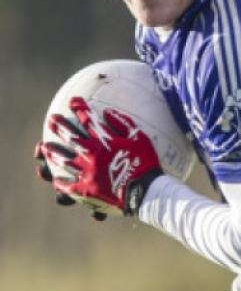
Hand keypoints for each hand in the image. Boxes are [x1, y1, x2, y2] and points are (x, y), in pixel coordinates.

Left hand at [40, 96, 162, 216]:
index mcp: (104, 142)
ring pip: (64, 160)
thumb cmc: (145, 163)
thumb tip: (106, 112)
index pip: (88, 121)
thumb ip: (122, 123)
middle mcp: (91, 155)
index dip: (80, 109)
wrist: (145, 191)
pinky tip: (56, 181)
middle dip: (61, 127)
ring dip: (53, 153)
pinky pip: (69, 186)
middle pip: (71, 138)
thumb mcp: (140, 138)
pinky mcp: (86, 190)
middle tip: (52, 120)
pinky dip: (61, 184)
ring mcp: (87, 173)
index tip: (72, 100)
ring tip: (44, 148)